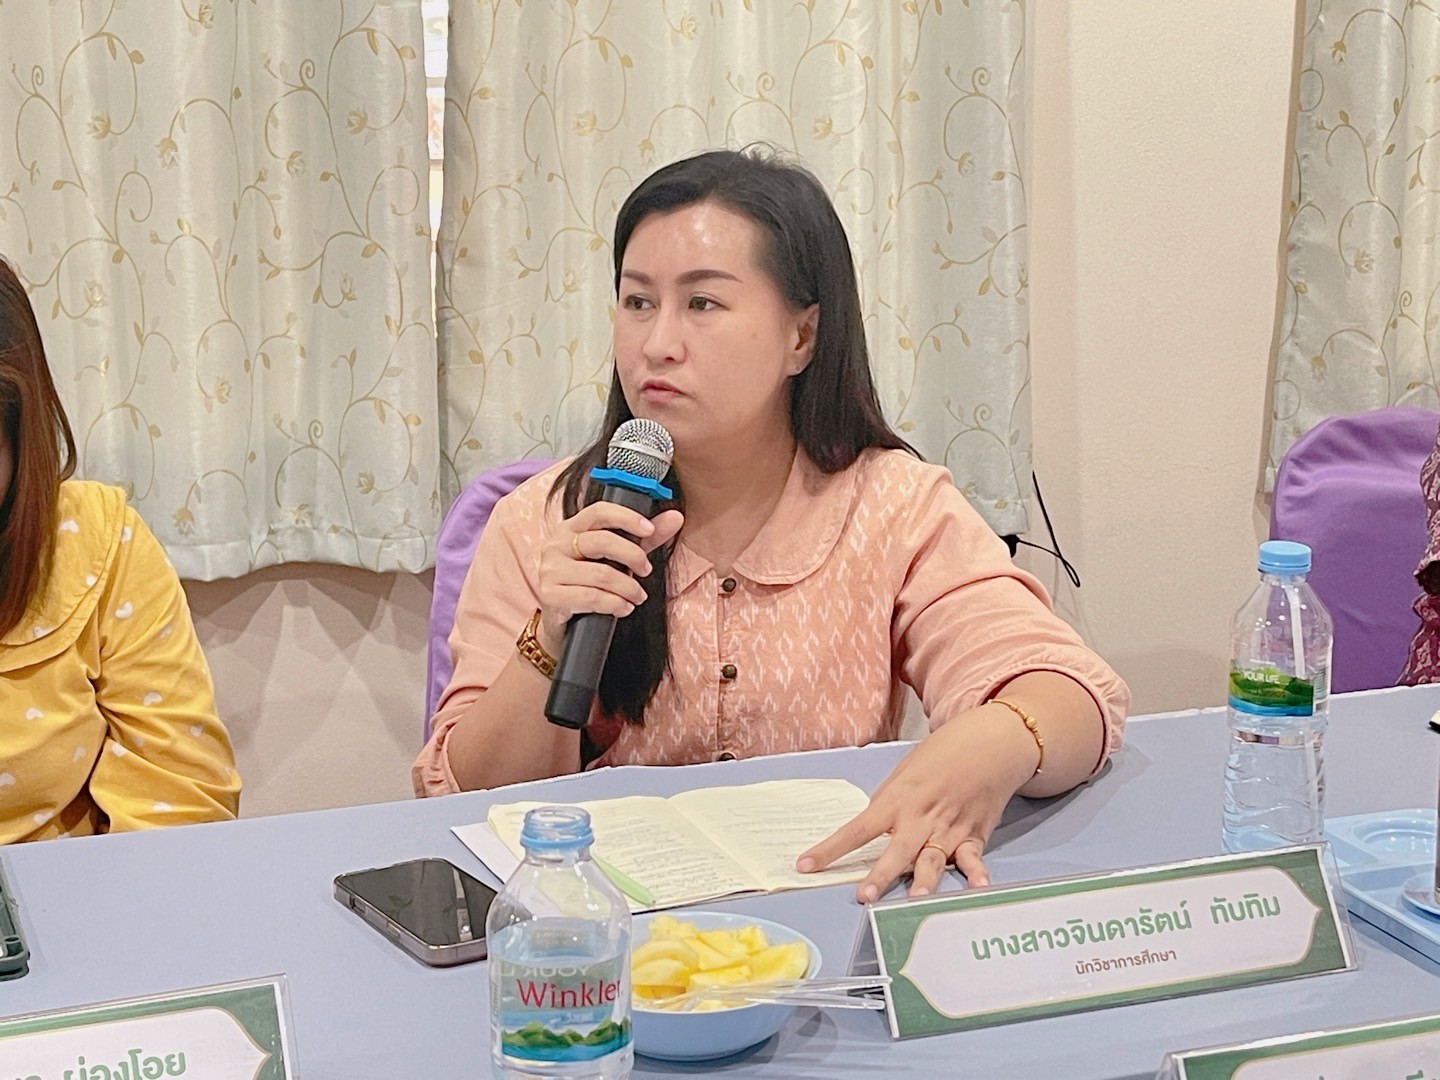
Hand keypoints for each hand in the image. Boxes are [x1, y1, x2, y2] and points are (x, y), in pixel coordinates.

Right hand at [537, 503, 684, 648]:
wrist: (563, 620)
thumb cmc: (591, 582)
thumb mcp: (618, 557)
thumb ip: (645, 539)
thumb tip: (675, 517)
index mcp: (571, 528)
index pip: (599, 512)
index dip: (626, 517)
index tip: (649, 530)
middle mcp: (556, 545)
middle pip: (602, 542)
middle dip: (633, 556)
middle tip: (646, 570)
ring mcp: (550, 570)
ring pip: (601, 574)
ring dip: (628, 588)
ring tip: (638, 597)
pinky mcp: (550, 595)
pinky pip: (592, 597)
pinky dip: (615, 604)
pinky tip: (623, 608)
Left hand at [796, 703, 1038, 901]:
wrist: (985, 745)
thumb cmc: (941, 755)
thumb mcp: (904, 773)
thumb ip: (888, 803)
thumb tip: (873, 828)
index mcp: (896, 800)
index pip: (856, 829)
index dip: (830, 849)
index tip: (806, 865)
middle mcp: (920, 817)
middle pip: (896, 850)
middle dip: (880, 874)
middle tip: (864, 896)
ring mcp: (948, 828)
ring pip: (933, 859)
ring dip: (925, 880)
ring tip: (917, 899)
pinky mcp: (973, 835)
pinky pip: (973, 858)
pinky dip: (977, 874)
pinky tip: (979, 889)